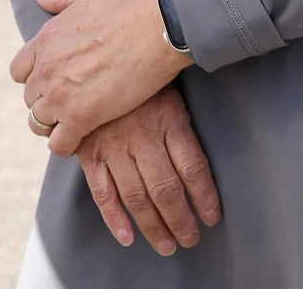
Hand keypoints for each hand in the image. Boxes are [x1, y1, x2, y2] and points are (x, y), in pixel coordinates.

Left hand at [11, 0, 190, 155]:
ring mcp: (59, 95)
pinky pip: (59, 144)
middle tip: (68, 101)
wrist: (155, 29)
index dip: (34, 77)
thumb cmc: (127, 9)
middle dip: (45, 100)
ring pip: (39, 123)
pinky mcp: (80, 118)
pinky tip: (80, 139)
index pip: (19, 70)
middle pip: (29, 98)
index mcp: (45, 40)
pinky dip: (66, 145)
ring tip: (73, 122)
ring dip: (53, 124)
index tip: (52, 80)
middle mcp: (46, 69)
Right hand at [79, 86, 221, 257]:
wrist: (95, 57)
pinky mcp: (90, 152)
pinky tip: (128, 237)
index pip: (193, 167)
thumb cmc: (142, 71)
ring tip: (168, 245)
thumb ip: (181, 122)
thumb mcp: (169, 85)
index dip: (205, 196)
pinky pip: (102, 192)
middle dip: (181, 220)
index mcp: (169, 118)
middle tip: (191, 239)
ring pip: (137, 197)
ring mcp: (114, 146)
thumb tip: (200, 160)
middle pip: (167, 189)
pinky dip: (114, 219)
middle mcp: (143, 136)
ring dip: (154, 227)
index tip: (213, 217)